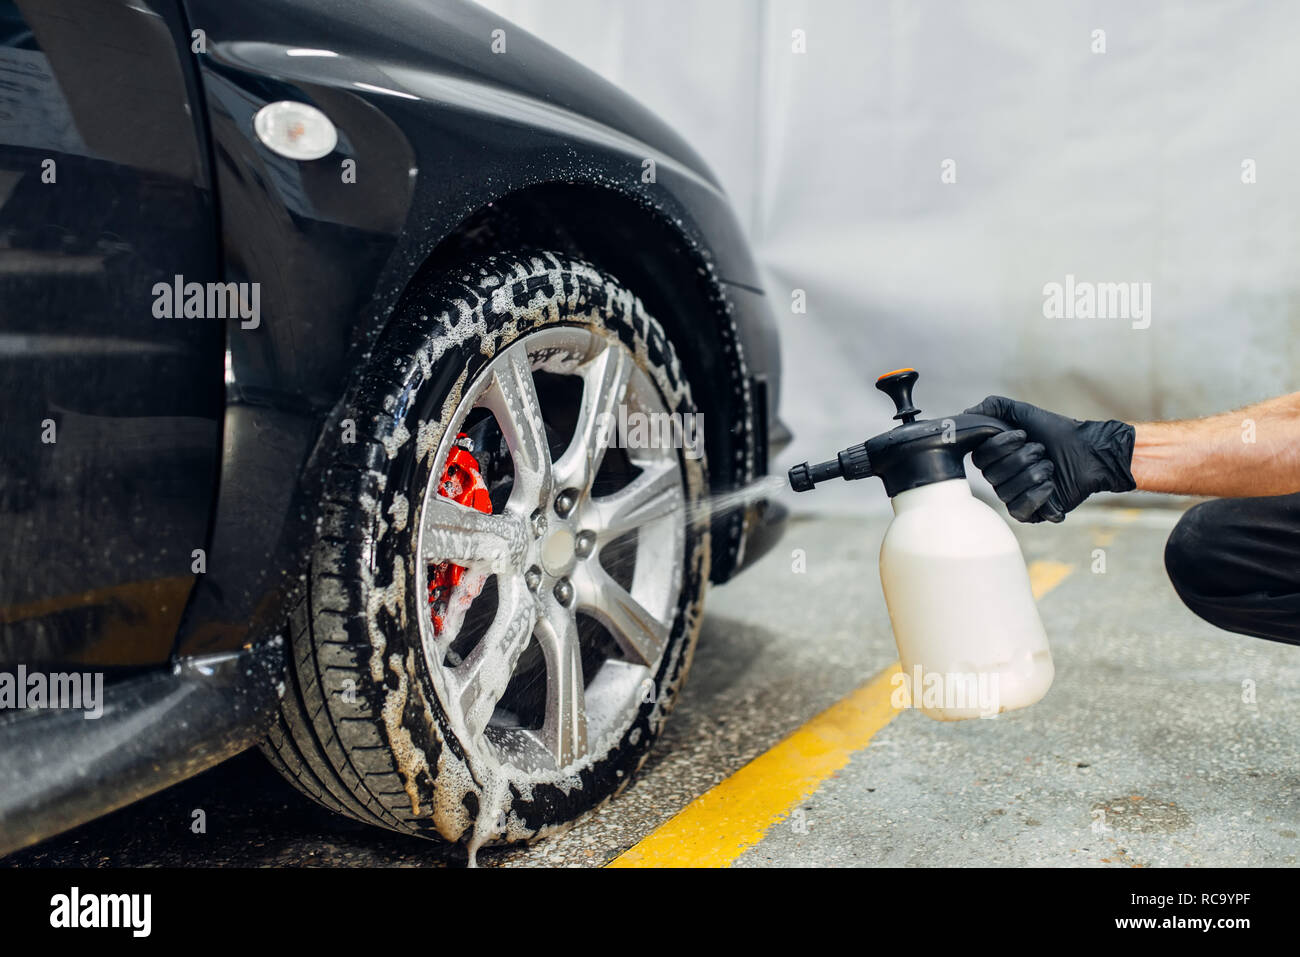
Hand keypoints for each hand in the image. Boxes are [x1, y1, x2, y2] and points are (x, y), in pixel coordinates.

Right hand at [966, 396, 1136, 522]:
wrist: (1090, 452)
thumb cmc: (1058, 432)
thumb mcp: (1024, 412)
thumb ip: (994, 407)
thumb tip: (966, 414)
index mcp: (996, 458)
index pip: (980, 458)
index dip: (1001, 446)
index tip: (1023, 435)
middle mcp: (1001, 479)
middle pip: (992, 475)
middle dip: (1022, 458)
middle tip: (1041, 450)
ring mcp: (1015, 496)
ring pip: (1006, 492)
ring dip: (1034, 474)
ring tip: (1050, 466)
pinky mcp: (1031, 513)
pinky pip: (1019, 510)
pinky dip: (1038, 495)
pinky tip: (1052, 484)